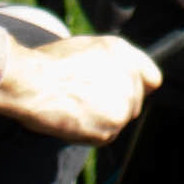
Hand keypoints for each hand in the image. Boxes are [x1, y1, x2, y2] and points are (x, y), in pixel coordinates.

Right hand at [0, 30, 159, 143]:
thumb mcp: (86, 47)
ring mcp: (123, 105)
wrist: (31, 82)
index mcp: (125, 54)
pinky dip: (90, 132)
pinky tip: (71, 119)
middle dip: (114, 103)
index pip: (151, 78)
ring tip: (74, 107)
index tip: (125, 91)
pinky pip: (105, 136)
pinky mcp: (111, 128)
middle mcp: (130, 79)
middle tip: (85, 99)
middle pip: (134, 102)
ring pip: (118, 120)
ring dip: (101, 119)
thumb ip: (112, 60)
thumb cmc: (49, 64)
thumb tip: (118, 74)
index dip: (138, 85)